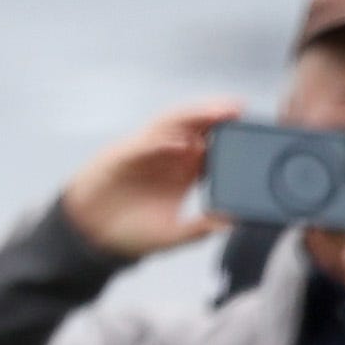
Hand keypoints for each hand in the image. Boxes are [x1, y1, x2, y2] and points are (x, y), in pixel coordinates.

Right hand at [60, 102, 240, 260]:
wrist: (92, 234)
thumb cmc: (132, 232)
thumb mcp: (173, 235)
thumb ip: (200, 228)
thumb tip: (231, 222)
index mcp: (184, 172)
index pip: (211, 146)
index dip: (229, 136)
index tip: (251, 131)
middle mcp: (167, 156)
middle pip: (195, 128)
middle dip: (216, 116)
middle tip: (240, 109)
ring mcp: (146, 152)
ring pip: (172, 125)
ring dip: (193, 116)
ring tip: (217, 111)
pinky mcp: (124, 154)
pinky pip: (145, 142)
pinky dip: (162, 138)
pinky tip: (180, 140)